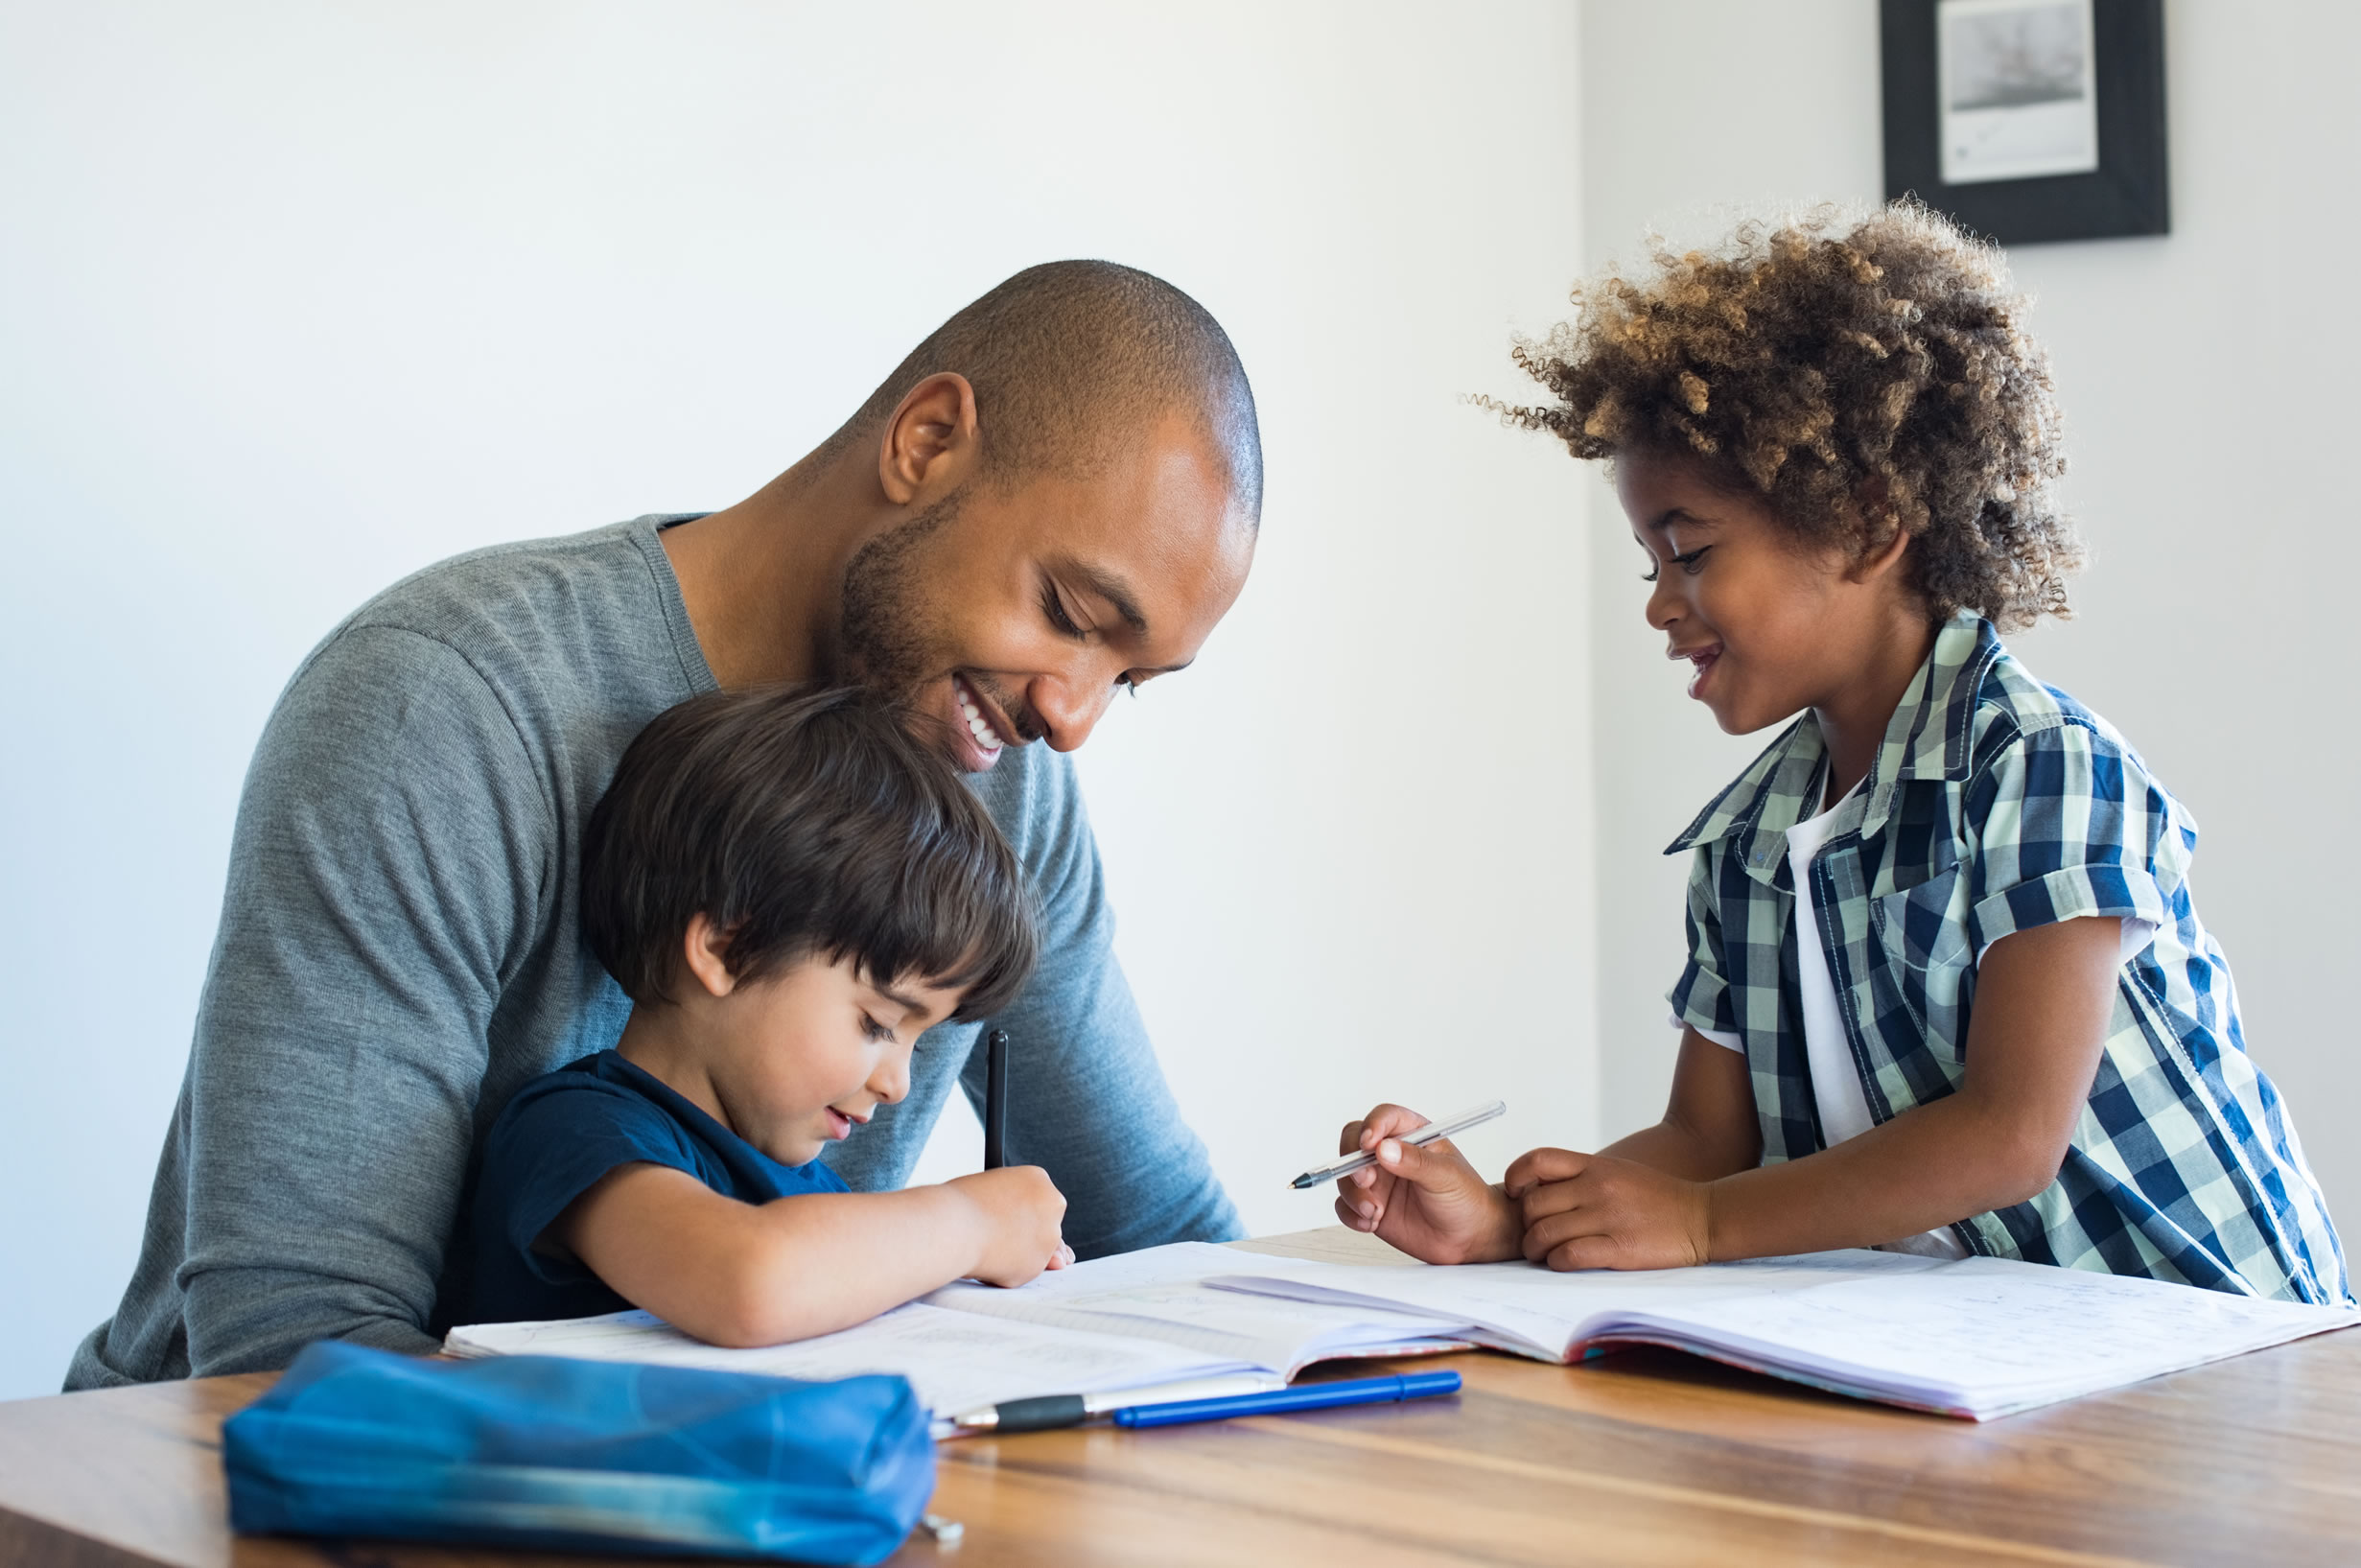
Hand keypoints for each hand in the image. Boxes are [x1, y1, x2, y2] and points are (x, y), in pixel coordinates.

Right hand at [945, 1166, 1071, 1286]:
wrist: (953, 1225)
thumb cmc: (961, 1204)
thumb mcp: (993, 1188)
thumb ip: (1013, 1203)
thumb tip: (1026, 1230)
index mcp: (1038, 1179)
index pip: (1037, 1202)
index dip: (1016, 1214)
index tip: (1000, 1218)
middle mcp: (1052, 1205)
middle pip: (1042, 1226)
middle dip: (1021, 1234)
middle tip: (992, 1232)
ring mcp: (1049, 1236)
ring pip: (1034, 1251)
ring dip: (1014, 1253)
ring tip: (986, 1242)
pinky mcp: (1038, 1264)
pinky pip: (1022, 1271)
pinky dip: (1005, 1271)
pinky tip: (988, 1257)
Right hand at [1332, 1104, 1518, 1263]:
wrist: (1469, 1239)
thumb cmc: (1466, 1198)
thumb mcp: (1446, 1176)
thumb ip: (1415, 1162)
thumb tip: (1384, 1149)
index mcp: (1412, 1135)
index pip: (1384, 1118)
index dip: (1372, 1126)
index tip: (1369, 1144)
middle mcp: (1390, 1154)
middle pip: (1353, 1143)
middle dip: (1352, 1162)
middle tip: (1365, 1181)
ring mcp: (1379, 1181)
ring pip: (1345, 1176)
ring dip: (1352, 1193)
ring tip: (1374, 1212)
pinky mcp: (1371, 1206)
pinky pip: (1345, 1206)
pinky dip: (1351, 1214)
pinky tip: (1370, 1223)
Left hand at [1504, 1148, 1712, 1270]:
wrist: (1703, 1216)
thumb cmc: (1657, 1198)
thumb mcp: (1617, 1172)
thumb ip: (1580, 1177)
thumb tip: (1539, 1189)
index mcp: (1594, 1166)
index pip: (1537, 1160)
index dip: (1515, 1176)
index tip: (1515, 1194)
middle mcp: (1597, 1187)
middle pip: (1533, 1204)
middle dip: (1525, 1224)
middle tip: (1533, 1236)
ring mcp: (1608, 1217)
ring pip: (1544, 1233)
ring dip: (1536, 1249)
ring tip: (1543, 1254)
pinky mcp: (1619, 1248)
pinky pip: (1568, 1256)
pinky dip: (1556, 1262)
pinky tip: (1563, 1263)